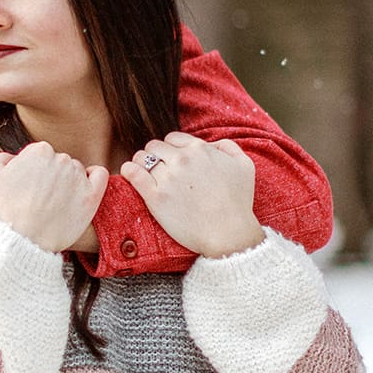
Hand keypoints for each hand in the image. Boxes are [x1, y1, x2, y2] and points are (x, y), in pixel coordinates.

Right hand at [0, 142, 109, 252]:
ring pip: (77, 170)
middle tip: (42, 199)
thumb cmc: (5, 210)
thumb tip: (14, 157)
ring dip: (69, 182)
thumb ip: (4, 158)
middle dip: (52, 177)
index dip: (35, 171)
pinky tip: (84, 189)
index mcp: (39, 151)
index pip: (42, 154)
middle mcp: (61, 159)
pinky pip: (100, 175)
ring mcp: (78, 177)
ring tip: (56, 203)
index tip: (32, 187)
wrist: (22, 240)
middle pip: (60, 162)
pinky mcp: (91, 195)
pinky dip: (94, 177)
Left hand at [122, 133, 263, 258]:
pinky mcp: (156, 197)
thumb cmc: (238, 203)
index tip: (171, 160)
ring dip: (140, 162)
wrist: (229, 234)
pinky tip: (129, 172)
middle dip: (155, 155)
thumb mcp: (244, 166)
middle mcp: (182, 160)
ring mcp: (168, 178)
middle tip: (156, 168)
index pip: (173, 138)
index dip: (171, 148)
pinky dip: (129, 170)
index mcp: (200, 150)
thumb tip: (214, 144)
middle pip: (155, 146)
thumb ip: (229, 147)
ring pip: (142, 158)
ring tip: (142, 172)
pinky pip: (133, 173)